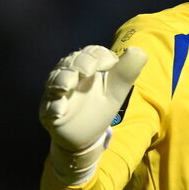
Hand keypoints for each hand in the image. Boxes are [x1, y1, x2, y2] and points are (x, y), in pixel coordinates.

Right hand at [40, 45, 146, 182]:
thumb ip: (127, 71)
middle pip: (71, 61)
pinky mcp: (48, 111)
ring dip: (62, 80)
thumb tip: (139, 51)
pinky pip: (49, 106)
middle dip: (79, 64)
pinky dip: (53, 107)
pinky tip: (59, 110)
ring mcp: (57, 92)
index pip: (91, 52)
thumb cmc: (99, 108)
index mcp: (89, 67)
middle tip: (86, 71)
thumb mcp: (117, 91)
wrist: (85, 138)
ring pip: (56, 79)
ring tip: (68, 86)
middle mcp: (70, 74)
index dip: (98, 55)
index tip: (109, 64)